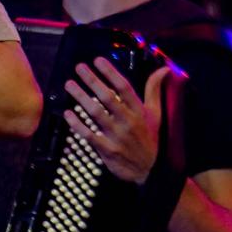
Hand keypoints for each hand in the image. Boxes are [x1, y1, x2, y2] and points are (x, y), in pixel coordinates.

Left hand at [62, 59, 172, 184]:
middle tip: (79, 67)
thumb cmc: (151, 138)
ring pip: (96, 113)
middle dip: (92, 80)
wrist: (150, 171)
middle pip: (107, 97)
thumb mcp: (156, 113)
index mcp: (139, 111)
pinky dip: (77, 124)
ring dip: (81, 97)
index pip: (124, 87)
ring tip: (69, 84)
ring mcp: (116, 136)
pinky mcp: (107, 150)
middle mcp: (128, 121)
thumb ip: (155, 90)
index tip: (97, 60)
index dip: (110, 72)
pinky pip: (89, 134)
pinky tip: (68, 113)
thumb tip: (163, 69)